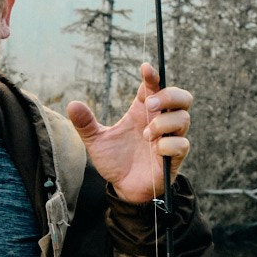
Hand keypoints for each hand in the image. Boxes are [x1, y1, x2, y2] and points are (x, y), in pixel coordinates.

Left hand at [66, 62, 192, 205]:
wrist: (123, 188)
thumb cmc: (114, 160)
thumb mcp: (96, 141)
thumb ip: (86, 124)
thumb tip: (72, 104)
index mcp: (142, 111)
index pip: (154, 86)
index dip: (153, 75)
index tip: (144, 68)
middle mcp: (159, 121)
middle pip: (182, 97)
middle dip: (168, 95)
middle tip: (148, 105)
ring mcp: (169, 138)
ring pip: (183, 118)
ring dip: (164, 122)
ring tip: (145, 134)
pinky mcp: (174, 157)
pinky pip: (181, 144)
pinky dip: (168, 144)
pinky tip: (154, 150)